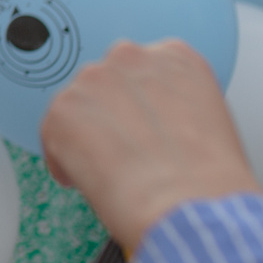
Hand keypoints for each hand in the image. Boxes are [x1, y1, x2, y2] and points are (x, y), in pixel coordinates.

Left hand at [41, 39, 260, 254]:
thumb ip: (174, 105)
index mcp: (175, 56)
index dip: (139, 104)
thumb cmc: (209, 179)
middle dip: (110, 116)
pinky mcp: (62, 109)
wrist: (191, 205)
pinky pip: (53, 135)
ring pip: (77, 108)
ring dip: (86, 136)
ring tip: (112, 171)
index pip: (141, 69)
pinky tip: (90, 181)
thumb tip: (153, 124)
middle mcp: (131, 57)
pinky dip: (64, 162)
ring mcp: (93, 79)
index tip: (141, 125)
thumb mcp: (209, 121)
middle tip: (125, 152)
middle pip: (105, 84)